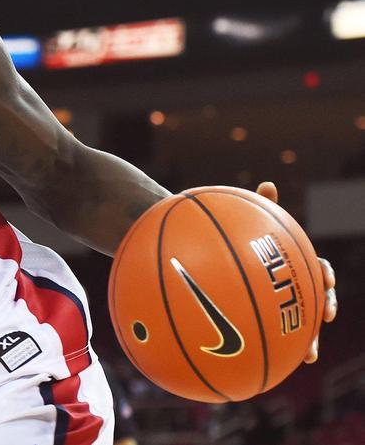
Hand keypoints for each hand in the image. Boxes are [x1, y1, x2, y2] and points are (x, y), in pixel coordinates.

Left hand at [255, 182, 336, 362]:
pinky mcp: (271, 320)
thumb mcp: (250, 225)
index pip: (318, 268)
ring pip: (304, 324)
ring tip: (309, 354)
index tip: (325, 279)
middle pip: (318, 298)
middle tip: (326, 314)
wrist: (220, 258)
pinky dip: (282, 349)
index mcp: (295, 263)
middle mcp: (295, 285)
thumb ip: (261, 208)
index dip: (325, 274)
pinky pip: (279, 337)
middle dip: (325, 307)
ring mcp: (285, 304)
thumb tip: (268, 184)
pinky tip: (278, 363)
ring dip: (311, 339)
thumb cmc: (239, 240)